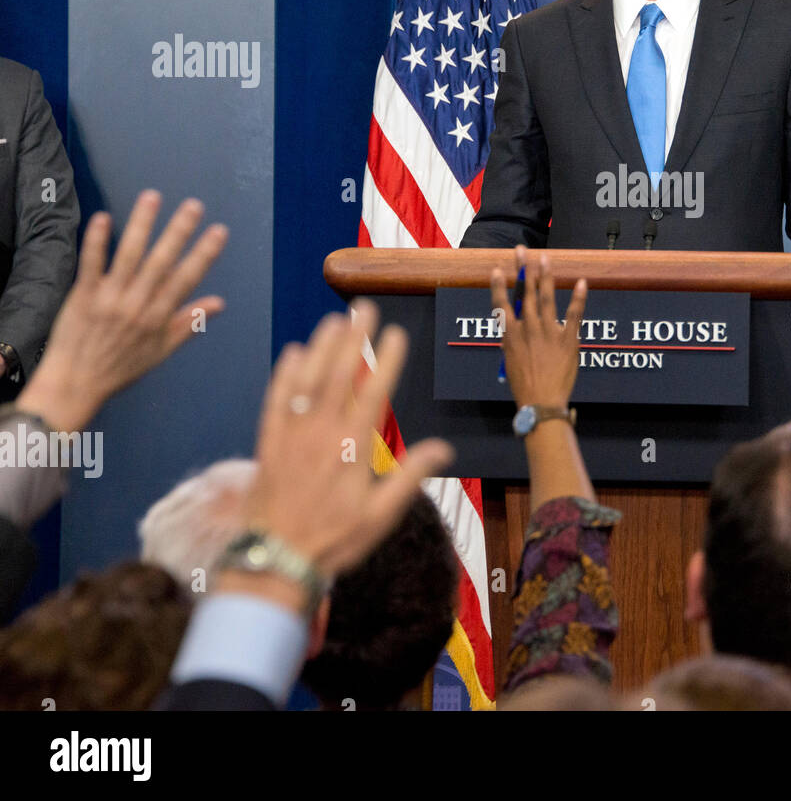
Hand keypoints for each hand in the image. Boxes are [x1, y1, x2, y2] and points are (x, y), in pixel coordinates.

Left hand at [15, 191, 227, 432]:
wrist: (76, 383)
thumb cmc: (121, 368)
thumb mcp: (162, 350)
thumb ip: (189, 323)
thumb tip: (219, 302)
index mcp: (159, 317)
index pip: (187, 279)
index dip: (204, 254)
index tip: (219, 231)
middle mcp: (137, 305)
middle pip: (161, 262)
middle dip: (179, 232)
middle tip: (193, 206)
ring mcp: (109, 299)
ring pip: (129, 256)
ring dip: (141, 225)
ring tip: (152, 197)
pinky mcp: (83, 295)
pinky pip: (91, 264)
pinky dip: (97, 241)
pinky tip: (103, 217)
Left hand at [242, 301, 453, 578]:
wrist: (273, 561)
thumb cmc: (334, 540)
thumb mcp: (381, 516)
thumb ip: (410, 476)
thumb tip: (445, 448)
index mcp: (353, 448)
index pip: (375, 392)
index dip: (387, 360)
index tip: (396, 333)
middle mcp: (321, 432)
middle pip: (340, 374)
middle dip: (354, 338)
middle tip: (364, 308)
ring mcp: (291, 435)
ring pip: (308, 379)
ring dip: (322, 346)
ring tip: (335, 319)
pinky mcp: (267, 442)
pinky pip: (276, 399)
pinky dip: (284, 373)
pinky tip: (294, 352)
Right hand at [490, 246, 587, 408]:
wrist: (542, 402)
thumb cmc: (524, 386)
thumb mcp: (510, 361)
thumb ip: (512, 341)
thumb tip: (513, 327)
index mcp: (511, 336)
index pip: (502, 304)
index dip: (499, 285)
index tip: (497, 269)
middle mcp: (528, 329)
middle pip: (525, 294)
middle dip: (524, 270)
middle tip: (523, 250)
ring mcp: (549, 332)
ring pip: (547, 298)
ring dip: (545, 276)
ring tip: (545, 258)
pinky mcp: (569, 340)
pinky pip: (575, 315)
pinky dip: (578, 298)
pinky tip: (581, 282)